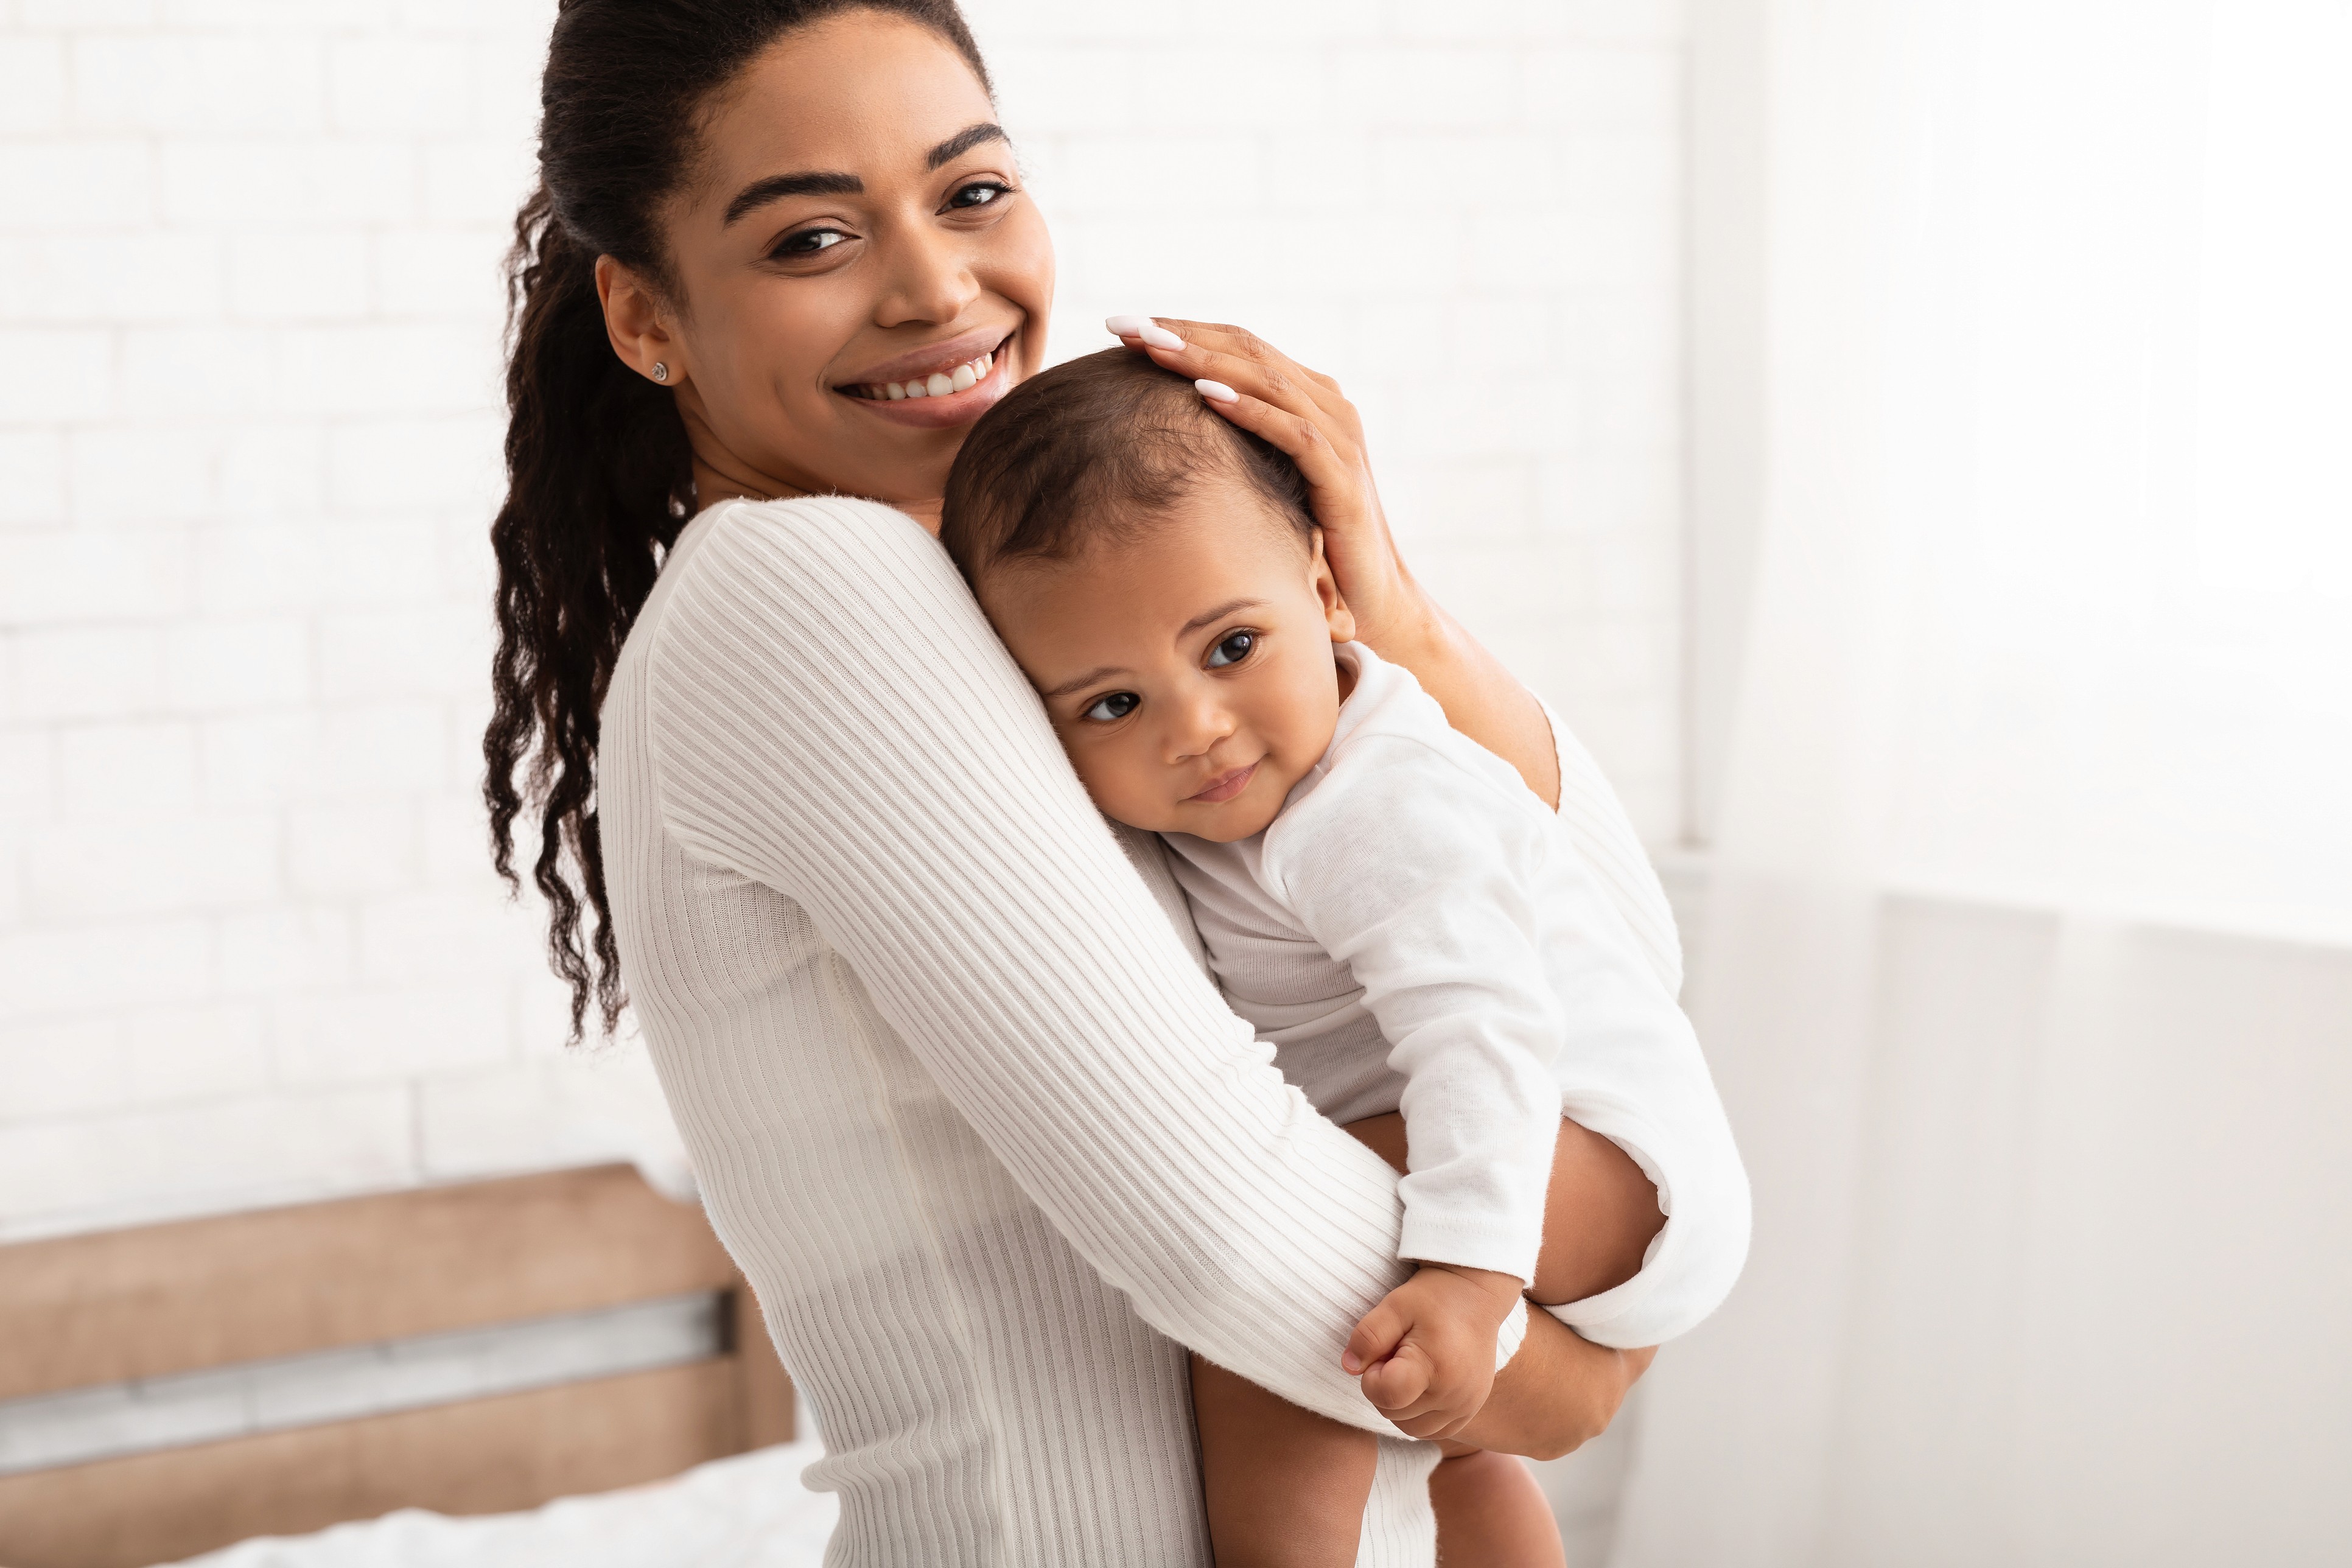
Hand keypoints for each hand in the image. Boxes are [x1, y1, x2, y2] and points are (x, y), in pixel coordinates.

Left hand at [1104, 316, 1428, 653]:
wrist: (1375, 598)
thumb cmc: (1314, 544)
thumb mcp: (1268, 483)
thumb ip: (1237, 448)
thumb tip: (1165, 436)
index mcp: (1309, 399)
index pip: (1239, 347)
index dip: (1183, 332)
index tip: (1121, 327)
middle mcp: (1328, 406)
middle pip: (1248, 351)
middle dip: (1183, 335)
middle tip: (1124, 325)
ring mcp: (1340, 437)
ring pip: (1266, 381)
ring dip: (1205, 362)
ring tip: (1153, 347)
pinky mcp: (1343, 476)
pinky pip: (1292, 432)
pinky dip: (1249, 409)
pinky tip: (1204, 396)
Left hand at [1340, 1262, 1524, 1441]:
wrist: (1475, 1297)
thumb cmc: (1433, 1298)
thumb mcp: (1395, 1306)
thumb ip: (1368, 1336)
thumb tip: (1349, 1368)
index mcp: (1436, 1367)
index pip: (1386, 1396)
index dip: (1372, 1377)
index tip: (1383, 1353)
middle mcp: (1455, 1395)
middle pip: (1394, 1414)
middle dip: (1384, 1388)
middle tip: (1396, 1355)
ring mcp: (1466, 1407)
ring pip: (1410, 1428)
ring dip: (1399, 1405)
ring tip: (1409, 1369)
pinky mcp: (1470, 1411)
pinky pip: (1431, 1431)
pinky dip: (1418, 1414)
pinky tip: (1421, 1384)